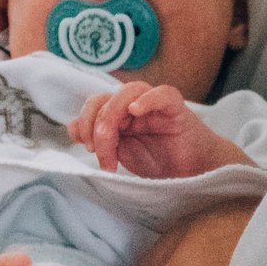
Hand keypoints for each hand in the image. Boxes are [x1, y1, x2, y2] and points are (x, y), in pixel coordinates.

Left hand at [71, 81, 247, 177]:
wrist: (194, 174)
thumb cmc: (161, 162)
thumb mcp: (123, 154)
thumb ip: (100, 141)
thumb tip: (72, 128)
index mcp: (120, 115)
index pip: (94, 105)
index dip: (84, 123)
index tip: (86, 148)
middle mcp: (135, 105)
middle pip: (106, 98)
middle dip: (96, 127)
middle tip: (101, 154)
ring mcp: (155, 105)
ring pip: (128, 91)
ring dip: (112, 115)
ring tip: (113, 142)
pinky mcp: (176, 109)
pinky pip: (162, 94)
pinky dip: (147, 98)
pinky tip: (136, 111)